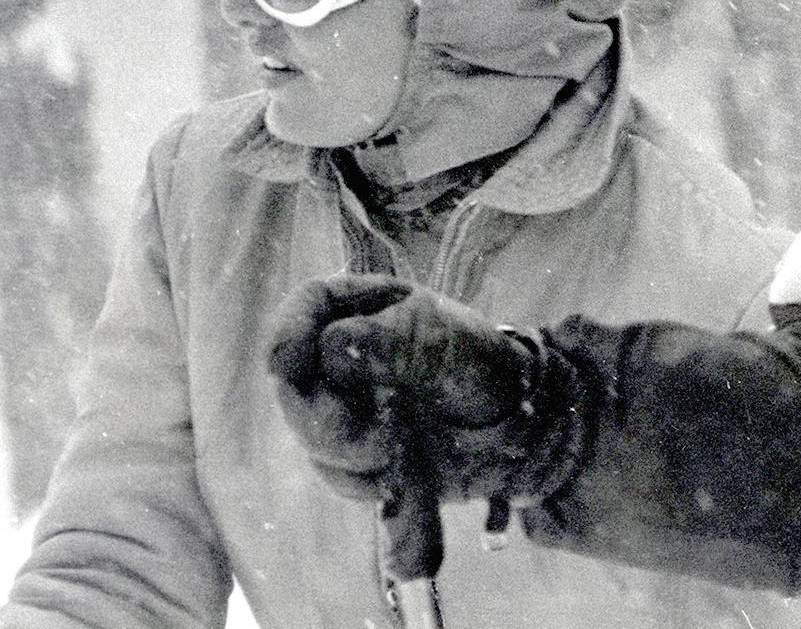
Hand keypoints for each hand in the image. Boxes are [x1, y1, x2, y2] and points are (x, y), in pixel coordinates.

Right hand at [267, 275, 583, 506]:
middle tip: (370, 432)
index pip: (308, 307)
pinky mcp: (363, 458)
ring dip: (357, 457)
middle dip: (326, 419)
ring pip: (319, 443)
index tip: (282, 365)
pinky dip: (373, 487)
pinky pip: (347, 479)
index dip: (286, 333)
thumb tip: (329, 346)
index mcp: (362, 311)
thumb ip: (388, 341)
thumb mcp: (441, 339)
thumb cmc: (478, 359)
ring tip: (402, 449)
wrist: (518, 420)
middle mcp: (344, 360)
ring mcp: (349, 410)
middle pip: (299, 389)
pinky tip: (406, 493)